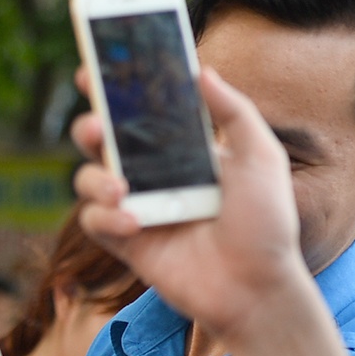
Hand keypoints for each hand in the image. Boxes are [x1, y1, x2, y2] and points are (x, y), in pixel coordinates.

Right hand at [74, 68, 312, 342]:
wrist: (256, 287)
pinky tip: (133, 223)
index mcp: (182, 149)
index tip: (91, 68)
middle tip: (98, 126)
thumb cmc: (266, 223)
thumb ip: (234, 111)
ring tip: (122, 190)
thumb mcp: (261, 156)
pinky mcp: (126, 244)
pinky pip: (93, 222)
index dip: (113, 89)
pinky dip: (105, 218)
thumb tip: (201, 70)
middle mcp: (154, 175)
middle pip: (103, 140)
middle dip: (90, 126)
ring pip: (88, 180)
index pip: (141, 111)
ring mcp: (137, 208)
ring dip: (96, 179)